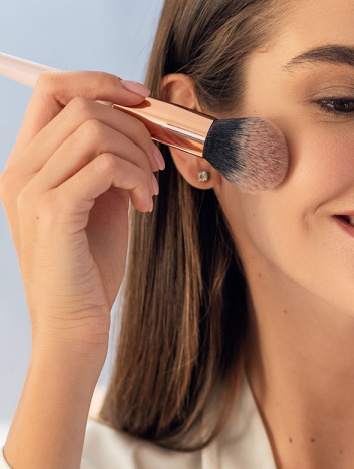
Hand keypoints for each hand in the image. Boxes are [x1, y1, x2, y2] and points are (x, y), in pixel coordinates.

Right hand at [0, 71, 162, 366]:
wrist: (74, 324)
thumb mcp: (98, 202)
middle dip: (134, 126)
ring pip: (95, 129)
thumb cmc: (89, 266)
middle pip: (81, 103)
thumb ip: (105, 162)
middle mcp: (19, 169)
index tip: (140, 99)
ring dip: (138, 155)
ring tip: (147, 191)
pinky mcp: (53, 212)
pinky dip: (136, 177)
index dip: (100, 82)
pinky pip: (105, 164)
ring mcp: (31, 189)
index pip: (52, 89)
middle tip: (156, 164)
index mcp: (27, 163)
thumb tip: (138, 125)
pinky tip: (143, 205)